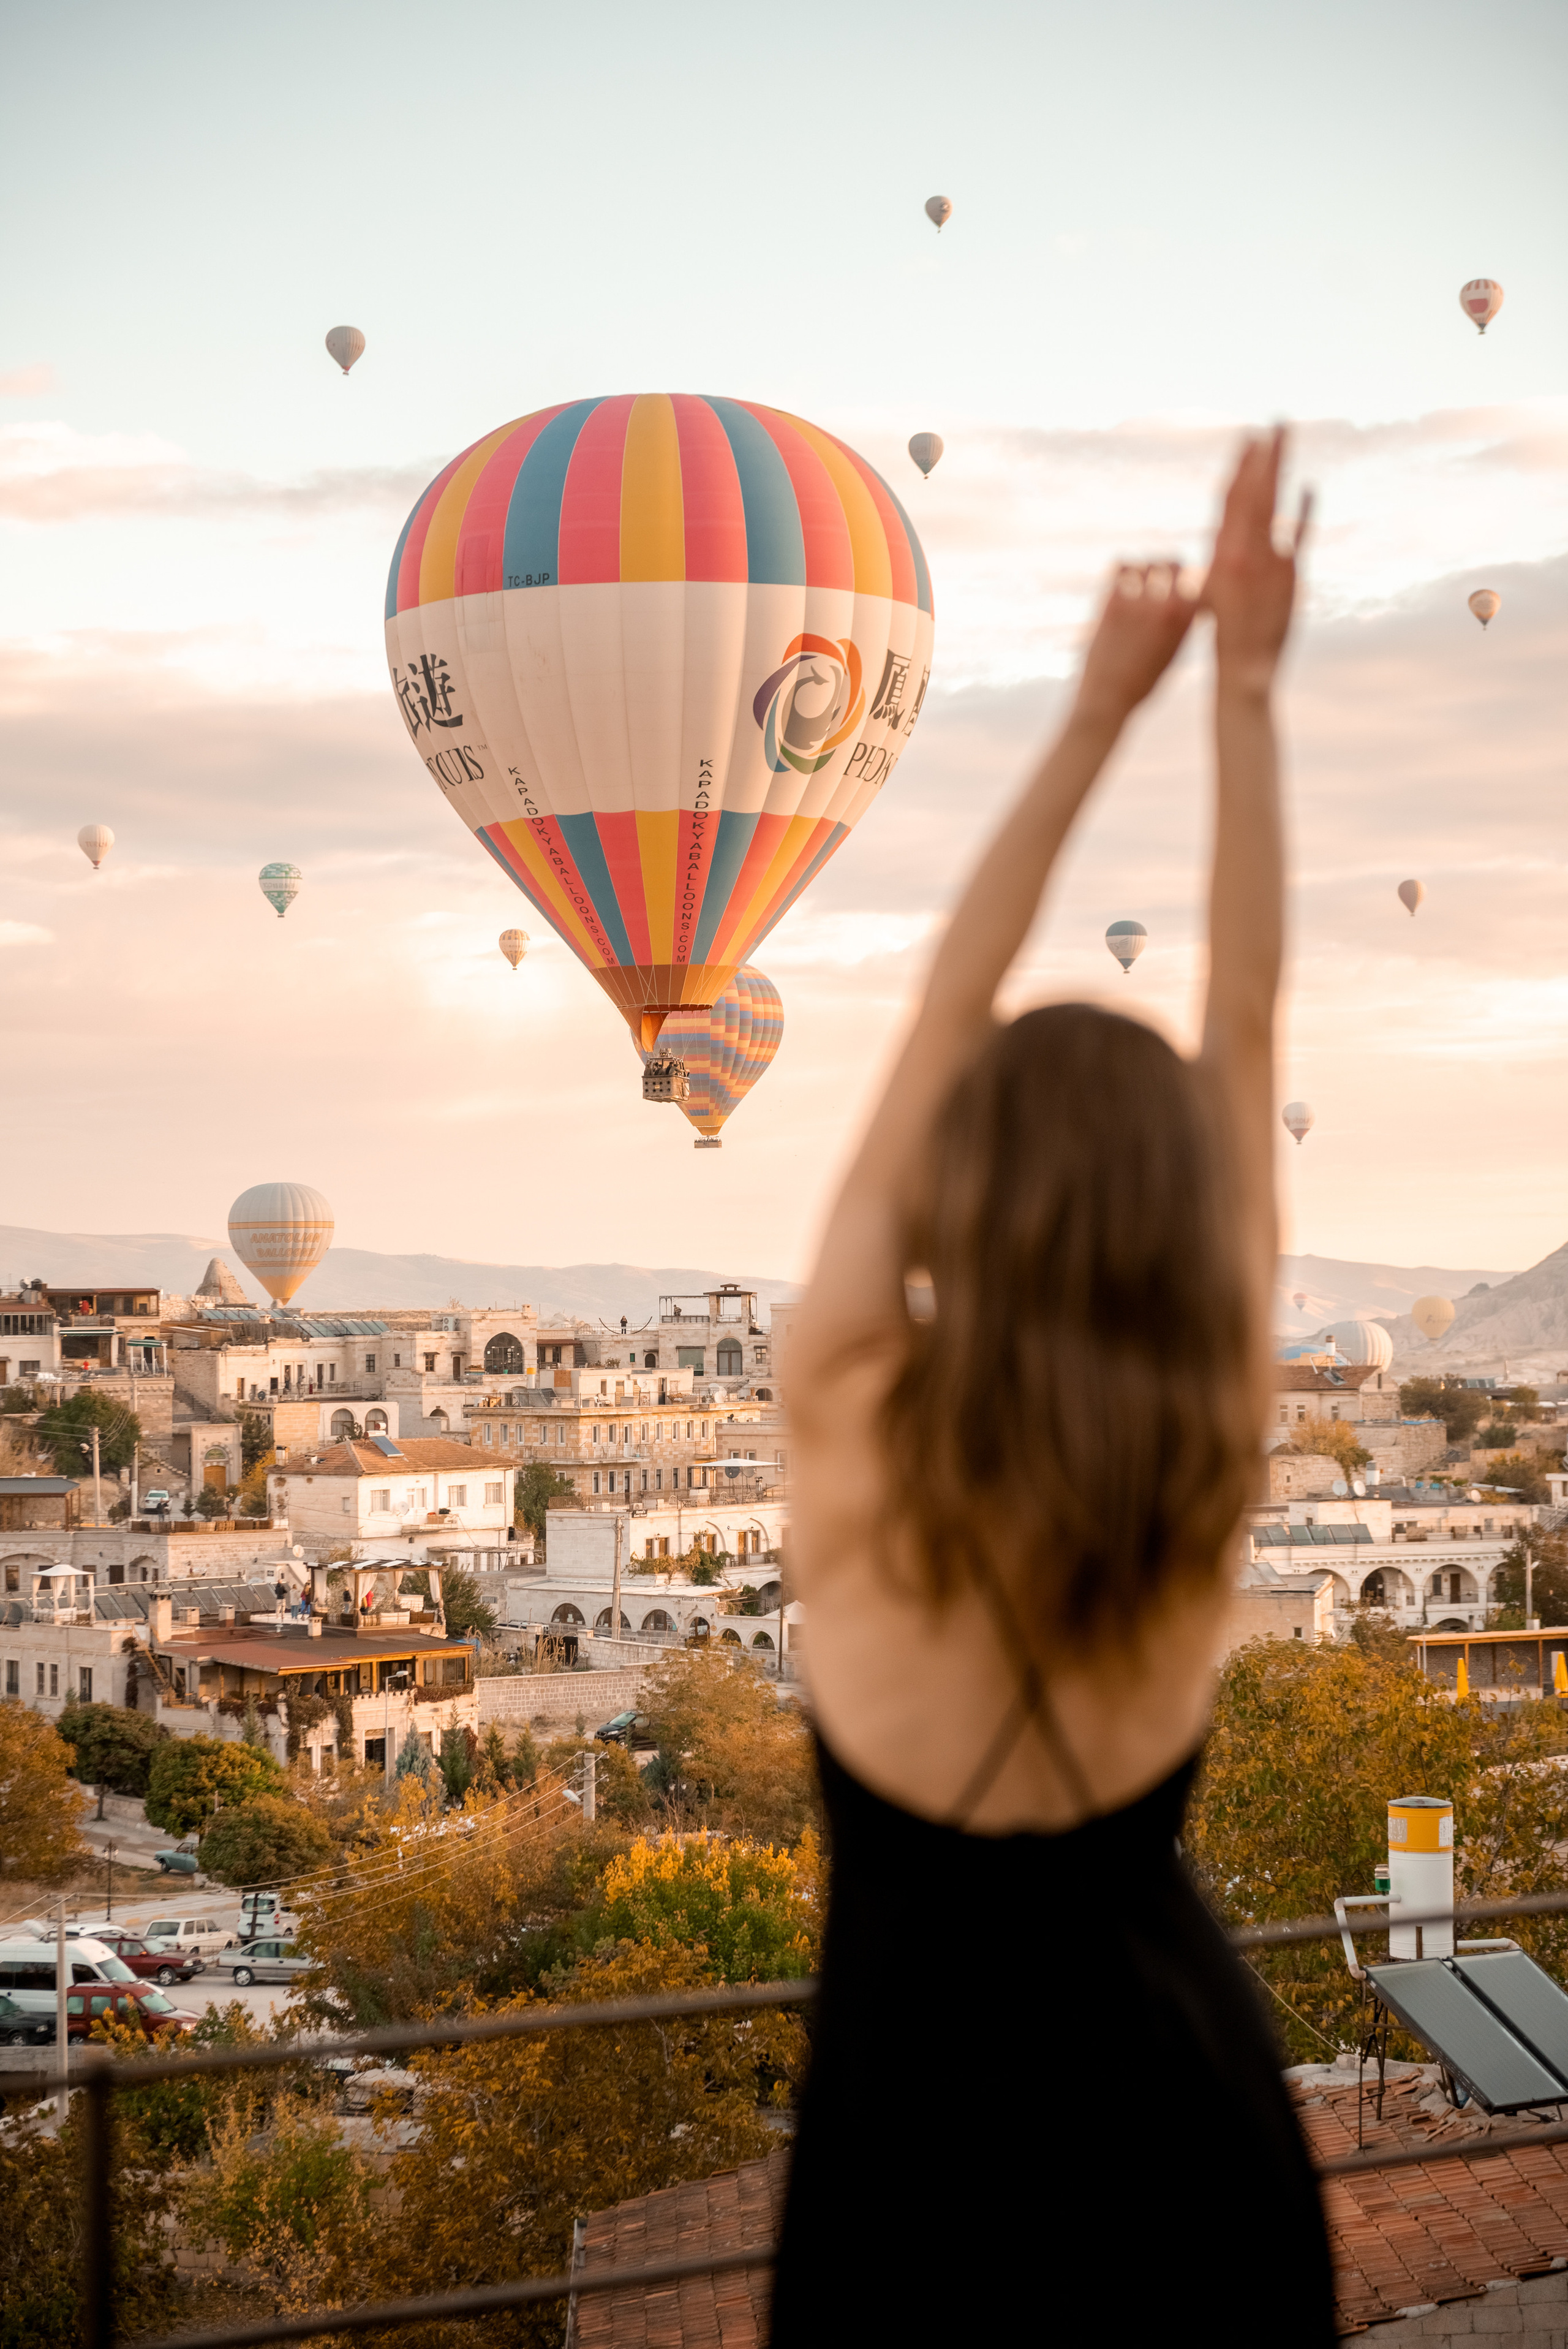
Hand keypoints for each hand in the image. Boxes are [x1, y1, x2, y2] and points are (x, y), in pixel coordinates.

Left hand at [1072, 561, 1199, 729]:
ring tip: (1140, 580)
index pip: (1196, 577)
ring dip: (1145, 568)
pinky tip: (1123, 581)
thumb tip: (1188, 594)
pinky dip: (1124, 569)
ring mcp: (1138, 602)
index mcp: (1187, 621)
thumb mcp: (1174, 650)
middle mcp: (1166, 607)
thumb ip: (1182, 620)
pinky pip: (1121, 567)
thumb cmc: (1143, 680)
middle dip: (1168, 567)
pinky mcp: (1111, 602)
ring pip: (1146, 562)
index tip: (1180, 582)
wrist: (1108, 698)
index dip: (1189, 576)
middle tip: (1160, 577)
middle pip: (1172, 562)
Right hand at [1202, 428, 1309, 694]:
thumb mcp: (1210, 591)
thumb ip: (1220, 559)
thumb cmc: (1223, 632)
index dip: (1241, 467)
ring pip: (1273, 503)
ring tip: (1287, 440)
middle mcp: (1243, 551)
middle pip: (1253, 492)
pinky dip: (1303, 510)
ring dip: (1281, 469)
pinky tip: (1308, 486)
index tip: (1249, 440)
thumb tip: (1223, 536)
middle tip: (1274, 424)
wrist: (1244, 667)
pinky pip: (1297, 534)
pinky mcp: (1288, 575)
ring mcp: (1267, 561)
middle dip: (1263, 456)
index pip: (1230, 499)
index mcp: (1220, 554)